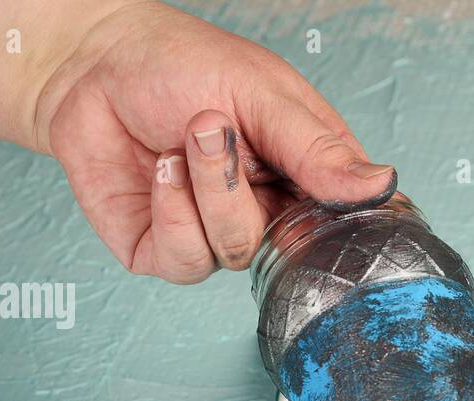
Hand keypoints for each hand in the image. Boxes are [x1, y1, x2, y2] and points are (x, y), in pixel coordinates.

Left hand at [35, 2, 396, 282]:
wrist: (93, 66)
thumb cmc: (180, 66)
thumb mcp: (263, 94)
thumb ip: (318, 148)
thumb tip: (380, 184)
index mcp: (305, 174)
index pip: (346, 219)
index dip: (337, 215)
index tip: (314, 184)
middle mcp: (266, 212)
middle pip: (288, 244)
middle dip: (242, 184)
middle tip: (212, 125)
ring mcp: (217, 235)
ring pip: (236, 251)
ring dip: (205, 190)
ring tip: (179, 141)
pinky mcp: (168, 252)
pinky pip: (187, 260)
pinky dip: (171, 212)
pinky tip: (160, 171)